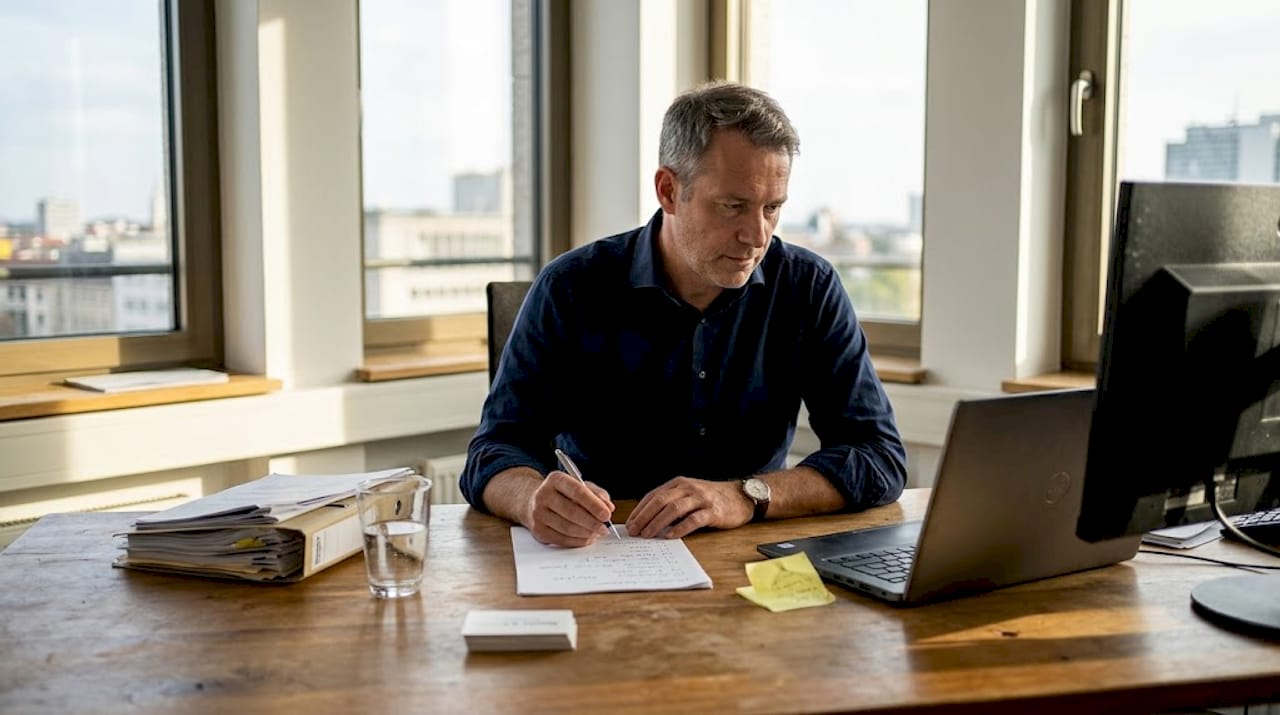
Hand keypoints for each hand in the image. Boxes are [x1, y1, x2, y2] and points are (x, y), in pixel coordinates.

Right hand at [523, 470, 615, 546]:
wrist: (534, 502)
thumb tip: (609, 507)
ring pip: (567, 528)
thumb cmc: (563, 494)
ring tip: (597, 533)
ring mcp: (538, 513)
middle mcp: (543, 495)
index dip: (594, 504)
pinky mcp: (537, 530)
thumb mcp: (581, 486)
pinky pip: (561, 539)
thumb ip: (597, 494)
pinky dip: (578, 541)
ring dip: (586, 533)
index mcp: (556, 479)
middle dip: (592, 522)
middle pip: (571, 511)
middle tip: (604, 528)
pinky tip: (587, 538)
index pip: (577, 491)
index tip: (607, 514)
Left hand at [626, 476, 751, 538]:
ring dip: (657, 522)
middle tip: (634, 531)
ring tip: (648, 535)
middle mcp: (688, 488)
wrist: (740, 496)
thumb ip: (672, 503)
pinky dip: (680, 528)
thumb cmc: (711, 498)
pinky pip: (693, 519)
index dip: (640, 510)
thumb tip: (648, 521)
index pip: (654, 495)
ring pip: (674, 509)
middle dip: (644, 517)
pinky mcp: (713, 511)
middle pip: (660, 501)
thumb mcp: (689, 494)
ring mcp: (701, 498)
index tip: (630, 524)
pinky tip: (670, 536)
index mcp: (679, 484)